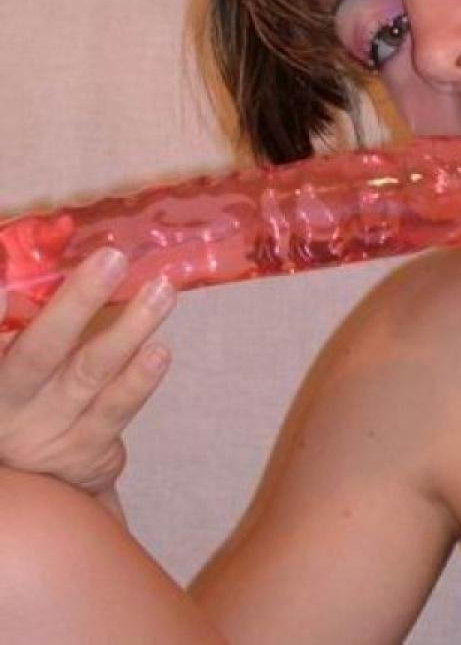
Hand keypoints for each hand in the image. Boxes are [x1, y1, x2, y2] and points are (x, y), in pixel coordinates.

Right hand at [0, 247, 175, 495]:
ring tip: (162, 292)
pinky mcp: (86, 453)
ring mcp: (47, 433)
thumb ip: (22, 321)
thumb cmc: (23, 396)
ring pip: (90, 374)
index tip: (5, 297)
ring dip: (130, 328)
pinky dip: (138, 379)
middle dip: (78, 303)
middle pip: (39, 350)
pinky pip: (115, 410)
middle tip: (113, 259)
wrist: (34, 486)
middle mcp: (7, 407)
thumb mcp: (13, 362)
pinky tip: (160, 352)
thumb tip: (40, 258)